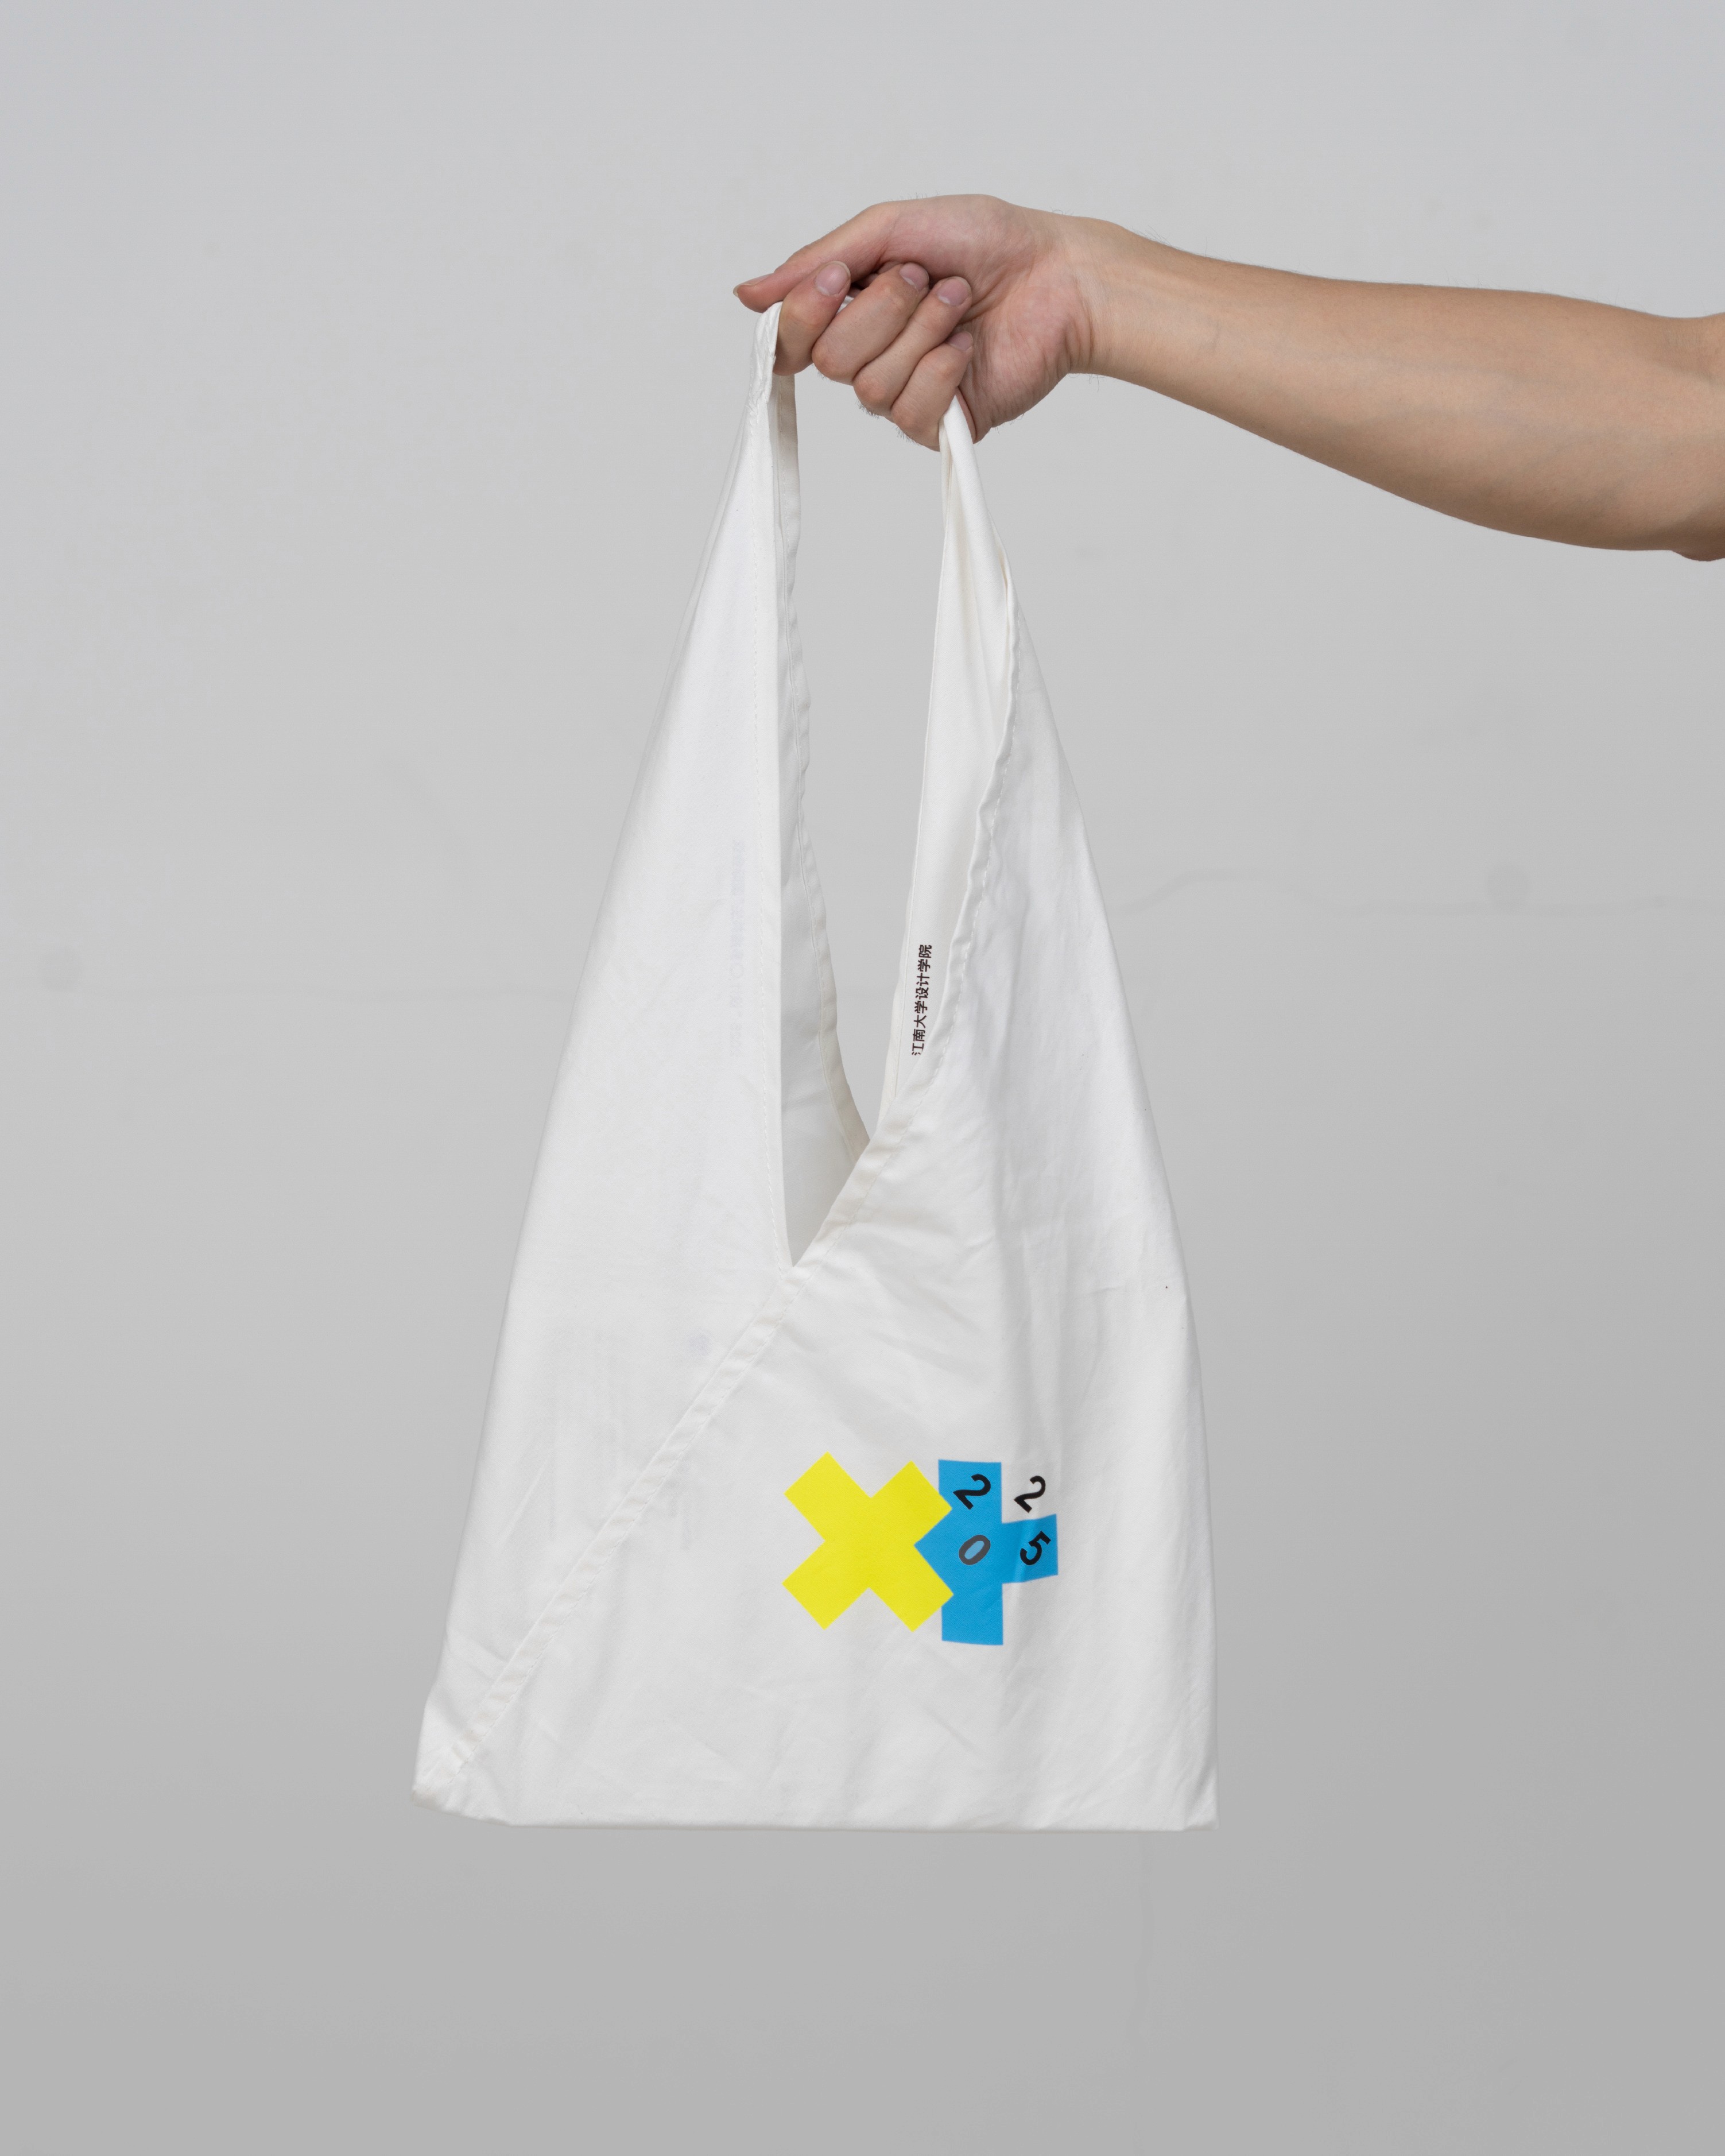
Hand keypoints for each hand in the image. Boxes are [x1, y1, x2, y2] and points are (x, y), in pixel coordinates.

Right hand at [734, 195, 1103, 447]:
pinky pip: (911, 414)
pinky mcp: (944, 425)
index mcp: (851, 309)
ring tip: (960, 302)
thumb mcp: (891, 229)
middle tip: (927, 278)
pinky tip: (969, 346)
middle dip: (882, 310)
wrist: (1058, 274)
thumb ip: (817, 261)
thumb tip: (746, 295)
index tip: (839, 277)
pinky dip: (941, 371)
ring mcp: (906, 394)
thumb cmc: (985, 241)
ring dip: (920, 332)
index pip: (790, 340)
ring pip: (870, 388)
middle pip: (832, 360)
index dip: (804, 314)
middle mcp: (872, 356)